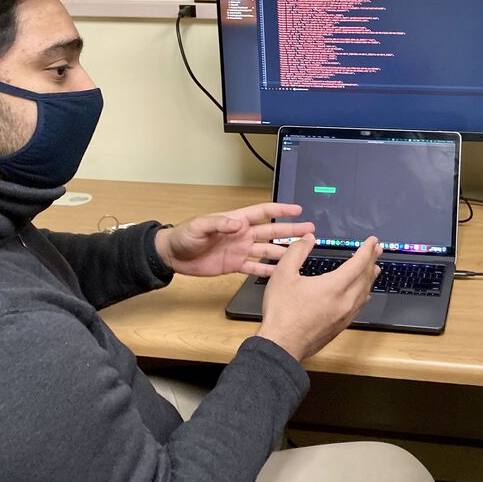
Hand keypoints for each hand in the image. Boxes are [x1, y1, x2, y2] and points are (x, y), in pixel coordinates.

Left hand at [155, 203, 313, 276]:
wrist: (173, 256)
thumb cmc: (184, 236)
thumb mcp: (200, 226)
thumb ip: (220, 224)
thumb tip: (239, 224)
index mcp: (236, 220)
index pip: (263, 212)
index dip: (281, 210)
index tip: (297, 209)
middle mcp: (242, 234)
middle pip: (272, 231)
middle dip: (291, 230)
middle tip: (309, 230)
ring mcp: (240, 250)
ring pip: (267, 250)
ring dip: (284, 251)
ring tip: (301, 252)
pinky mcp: (234, 265)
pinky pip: (255, 268)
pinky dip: (268, 271)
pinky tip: (281, 273)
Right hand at [256, 233, 381, 361]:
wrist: (282, 345)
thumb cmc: (282, 311)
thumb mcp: (282, 274)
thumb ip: (297, 251)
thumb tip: (309, 238)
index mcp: (334, 286)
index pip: (358, 264)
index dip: (367, 250)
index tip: (373, 241)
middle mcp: (345, 301)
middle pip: (365, 277)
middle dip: (372, 261)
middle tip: (378, 250)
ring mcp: (345, 315)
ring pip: (364, 292)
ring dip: (370, 277)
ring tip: (374, 268)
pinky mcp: (341, 326)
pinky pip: (359, 306)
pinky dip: (364, 293)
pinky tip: (363, 293)